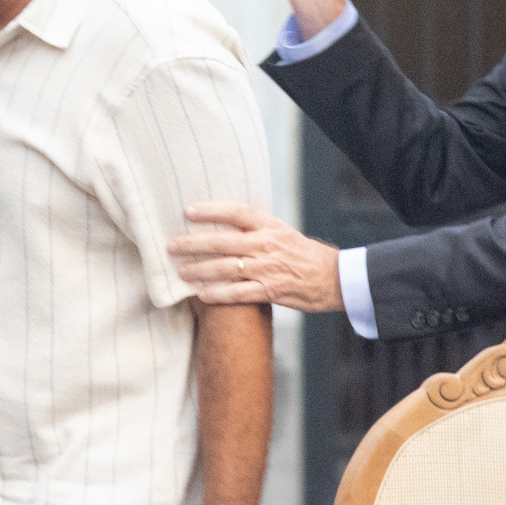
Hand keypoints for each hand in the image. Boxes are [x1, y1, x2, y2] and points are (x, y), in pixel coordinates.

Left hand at [168, 201, 343, 311]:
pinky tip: (201, 294)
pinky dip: (218, 294)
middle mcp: (266, 245)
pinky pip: (238, 293)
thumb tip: (223, 224)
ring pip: (226, 268)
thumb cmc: (303, 254)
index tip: (188, 211)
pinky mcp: (270, 290)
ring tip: (180, 271)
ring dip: (199, 270)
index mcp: (270, 226)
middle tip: (171, 245)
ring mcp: (267, 268)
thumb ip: (255, 229)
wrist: (334, 278)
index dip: (211, 210)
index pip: (236, 212)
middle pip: (223, 242)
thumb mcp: (281, 233)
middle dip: (193, 244)